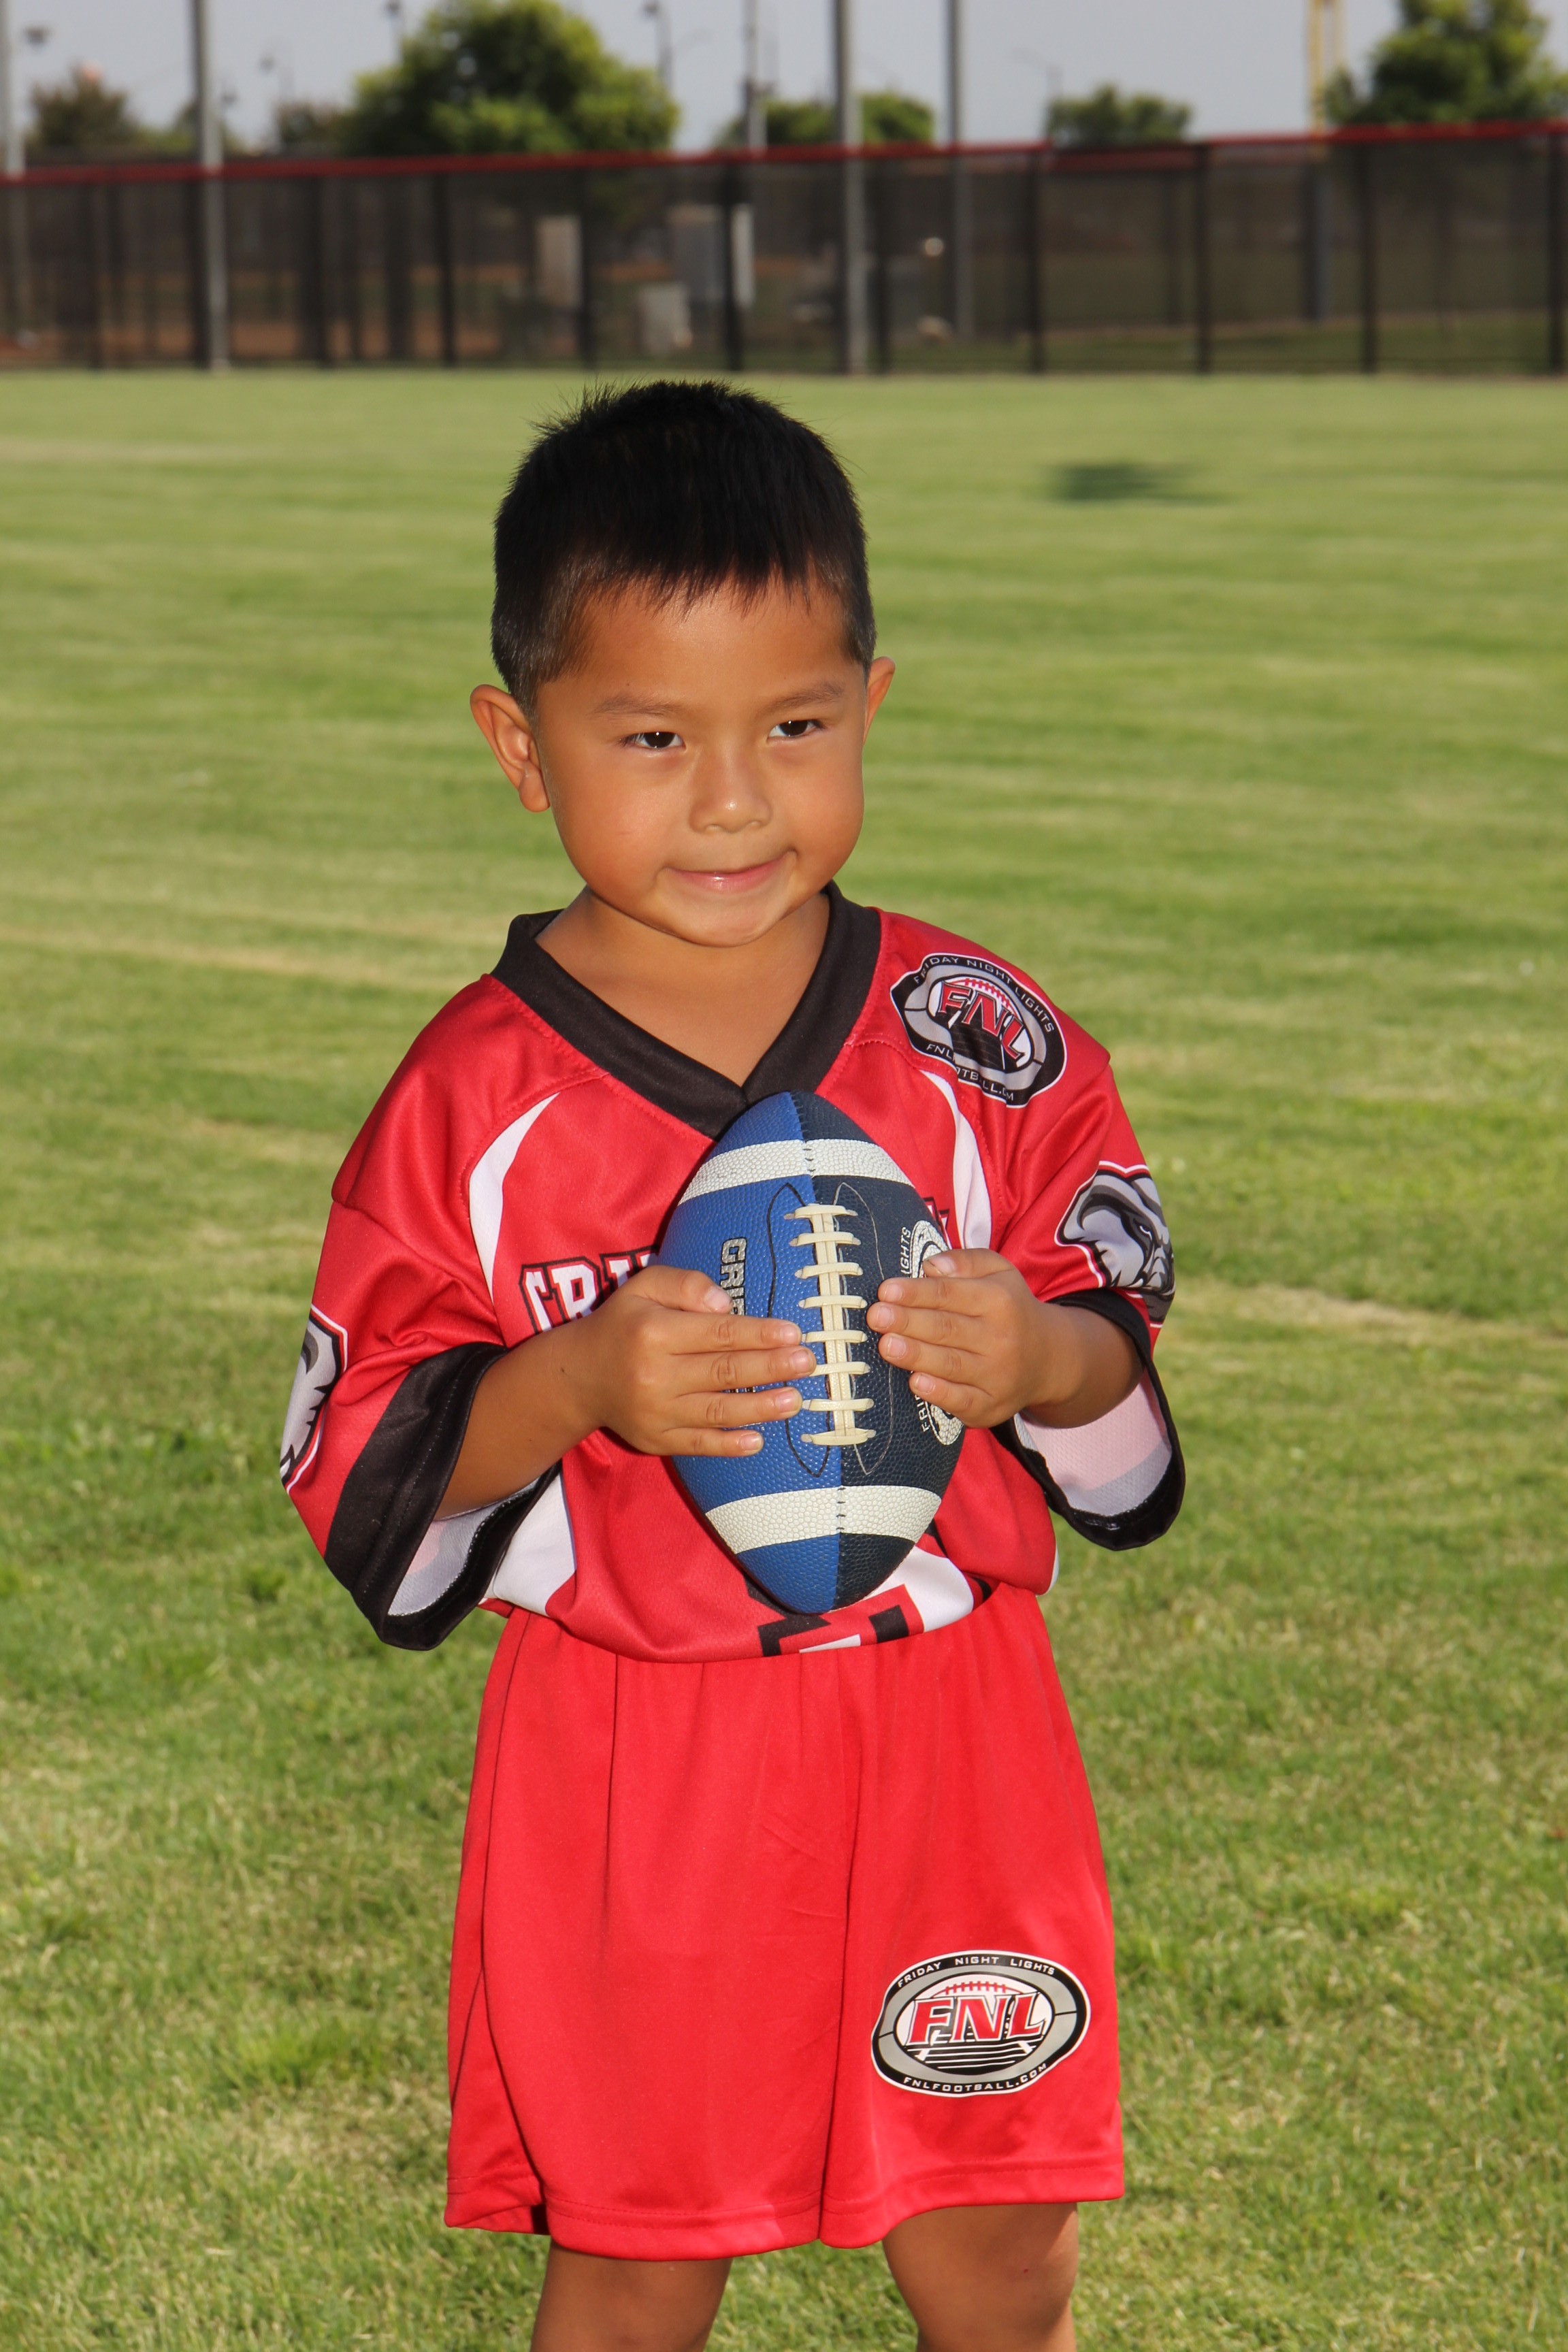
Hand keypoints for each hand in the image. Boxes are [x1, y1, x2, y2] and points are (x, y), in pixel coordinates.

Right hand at [440, 1263, 817, 1514]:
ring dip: (760, 1408)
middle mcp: (654, 1375)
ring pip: (716, 1411)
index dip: (758, 1334)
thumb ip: (685, 1285)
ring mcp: (655, 1412)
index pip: (718, 1333)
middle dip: (770, 1368)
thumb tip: (726, 1304)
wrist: (579, 1376)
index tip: (793, 1334)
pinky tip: (758, 1440)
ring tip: (796, 1401)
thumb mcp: (644, 1287)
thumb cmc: (623, 1324)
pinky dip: (728, 1445)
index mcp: (654, 1332)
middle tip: (808, 1364)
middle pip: (723, 1372)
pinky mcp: (655, 1440)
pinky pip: (697, 1445)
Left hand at [867, 1249, 1138, 1430]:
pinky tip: (915, 1382)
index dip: (917, 1293)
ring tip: (886, 1345)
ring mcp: (998, 1375)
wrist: (1048, 1358)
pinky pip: (963, 1400)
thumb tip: (931, 1265)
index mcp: (999, 1300)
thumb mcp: (998, 1272)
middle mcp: (1001, 1338)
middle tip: (876, 1317)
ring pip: (950, 1364)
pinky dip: (939, 1393)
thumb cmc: (1008, 1308)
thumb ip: (965, 1261)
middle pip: (947, 1328)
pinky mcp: (992, 1406)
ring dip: (916, 1355)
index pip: (950, 1294)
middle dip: (908, 1322)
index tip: (886, 1290)